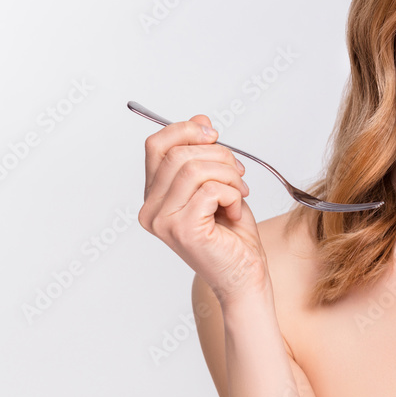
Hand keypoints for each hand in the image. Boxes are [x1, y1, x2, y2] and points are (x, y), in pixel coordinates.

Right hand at [138, 113, 270, 306]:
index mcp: (154, 195)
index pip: (156, 145)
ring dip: (229, 175)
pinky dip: (232, 194)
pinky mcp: (183, 231)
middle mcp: (151, 209)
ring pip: (195, 168)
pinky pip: (210, 190)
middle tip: (238, 173)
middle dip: (219, 155)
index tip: (214, 136)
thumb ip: (205, 154)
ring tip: (240, 193)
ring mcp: (163, 221)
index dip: (186, 130)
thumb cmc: (232, 235)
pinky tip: (235, 211)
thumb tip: (201, 121)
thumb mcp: (220, 184)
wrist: (244, 275)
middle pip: (178, 153)